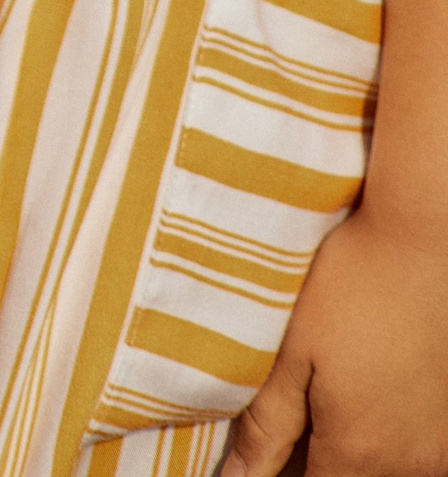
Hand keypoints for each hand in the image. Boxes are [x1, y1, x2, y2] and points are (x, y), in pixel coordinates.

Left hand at [222, 202, 447, 474]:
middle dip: (309, 458)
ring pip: (380, 468)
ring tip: (325, 388)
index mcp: (359, 452)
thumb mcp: (292, 351)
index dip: (275, 475)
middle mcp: (409, 463)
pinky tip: (362, 383)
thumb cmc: (352, 284)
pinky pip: (409, 450)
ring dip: (347, 446)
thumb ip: (266, 426)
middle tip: (291, 409)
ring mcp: (438, 446)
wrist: (424, 239)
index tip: (262, 448)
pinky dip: (380, 432)